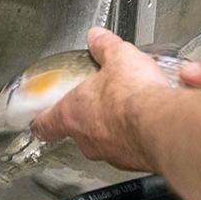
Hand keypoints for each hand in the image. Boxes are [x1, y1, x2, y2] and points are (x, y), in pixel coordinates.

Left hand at [30, 27, 174, 171]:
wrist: (162, 126)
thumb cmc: (133, 96)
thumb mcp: (117, 57)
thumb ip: (103, 47)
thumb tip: (97, 37)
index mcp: (72, 113)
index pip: (45, 124)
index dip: (41, 121)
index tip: (38, 121)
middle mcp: (87, 139)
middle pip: (77, 131)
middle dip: (88, 116)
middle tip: (101, 100)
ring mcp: (110, 154)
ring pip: (104, 142)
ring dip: (113, 128)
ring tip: (129, 109)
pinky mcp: (132, 163)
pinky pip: (128, 149)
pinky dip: (134, 137)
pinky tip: (145, 122)